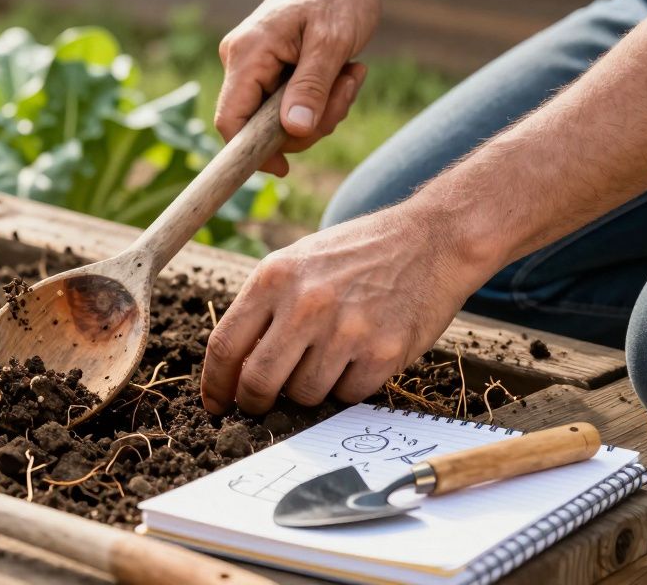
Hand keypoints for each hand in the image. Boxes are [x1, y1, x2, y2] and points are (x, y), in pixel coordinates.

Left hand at [200, 201, 496, 415]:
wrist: (430, 240)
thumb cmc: (356, 255)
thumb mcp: (297, 263)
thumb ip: (263, 309)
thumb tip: (232, 370)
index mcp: (273, 277)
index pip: (225, 346)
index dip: (215, 385)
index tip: (216, 404)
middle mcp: (305, 303)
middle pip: (257, 382)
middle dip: (253, 404)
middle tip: (260, 407)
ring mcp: (346, 329)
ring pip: (304, 395)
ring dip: (308, 392)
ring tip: (326, 360)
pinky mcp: (383, 352)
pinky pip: (347, 396)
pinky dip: (347, 389)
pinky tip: (358, 359)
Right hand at [216, 0, 380, 175]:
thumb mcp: (332, 43)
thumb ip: (311, 88)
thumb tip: (292, 131)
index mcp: (247, 53)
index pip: (230, 120)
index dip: (252, 152)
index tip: (285, 169)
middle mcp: (241, 61)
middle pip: (260, 125)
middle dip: (309, 122)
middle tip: (346, 93)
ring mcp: (255, 66)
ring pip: (280, 119)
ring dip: (322, 109)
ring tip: (351, 75)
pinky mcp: (271, 70)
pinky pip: (290, 105)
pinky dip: (320, 100)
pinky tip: (343, 73)